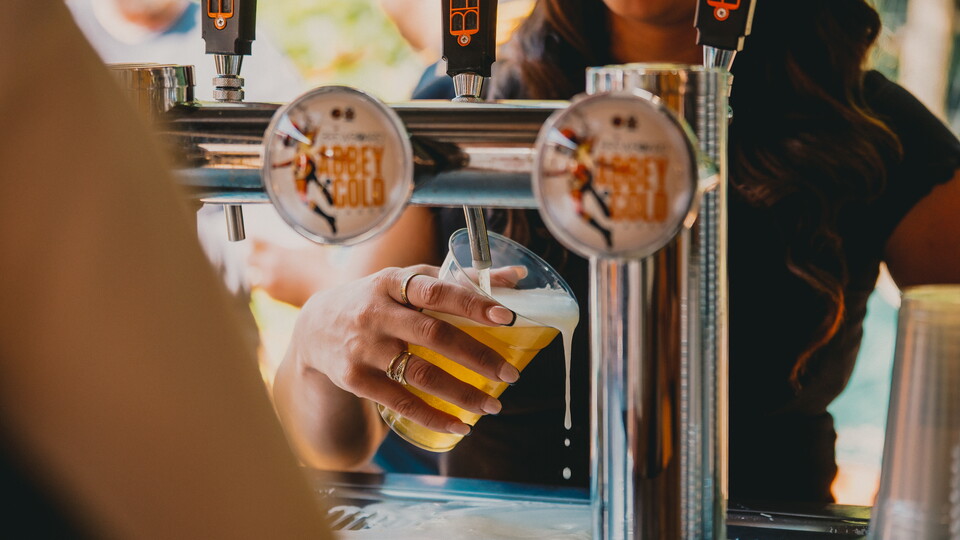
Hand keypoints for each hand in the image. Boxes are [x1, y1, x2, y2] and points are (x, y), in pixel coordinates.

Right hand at [290, 265, 518, 435]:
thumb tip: (515, 276)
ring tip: (492, 405)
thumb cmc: (378, 300)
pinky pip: (400, 402)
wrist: (315, 327)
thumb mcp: (408, 280)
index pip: (435, 290)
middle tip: (510, 374)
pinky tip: (460, 426)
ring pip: (420, 374)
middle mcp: (376, 313)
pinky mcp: (355, 379)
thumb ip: (458, 279)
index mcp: (392, 283)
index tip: (505, 316)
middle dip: (477, 356)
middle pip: (433, 334)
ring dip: (461, 392)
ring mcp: (364, 348)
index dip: (471, 302)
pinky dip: (433, 416)